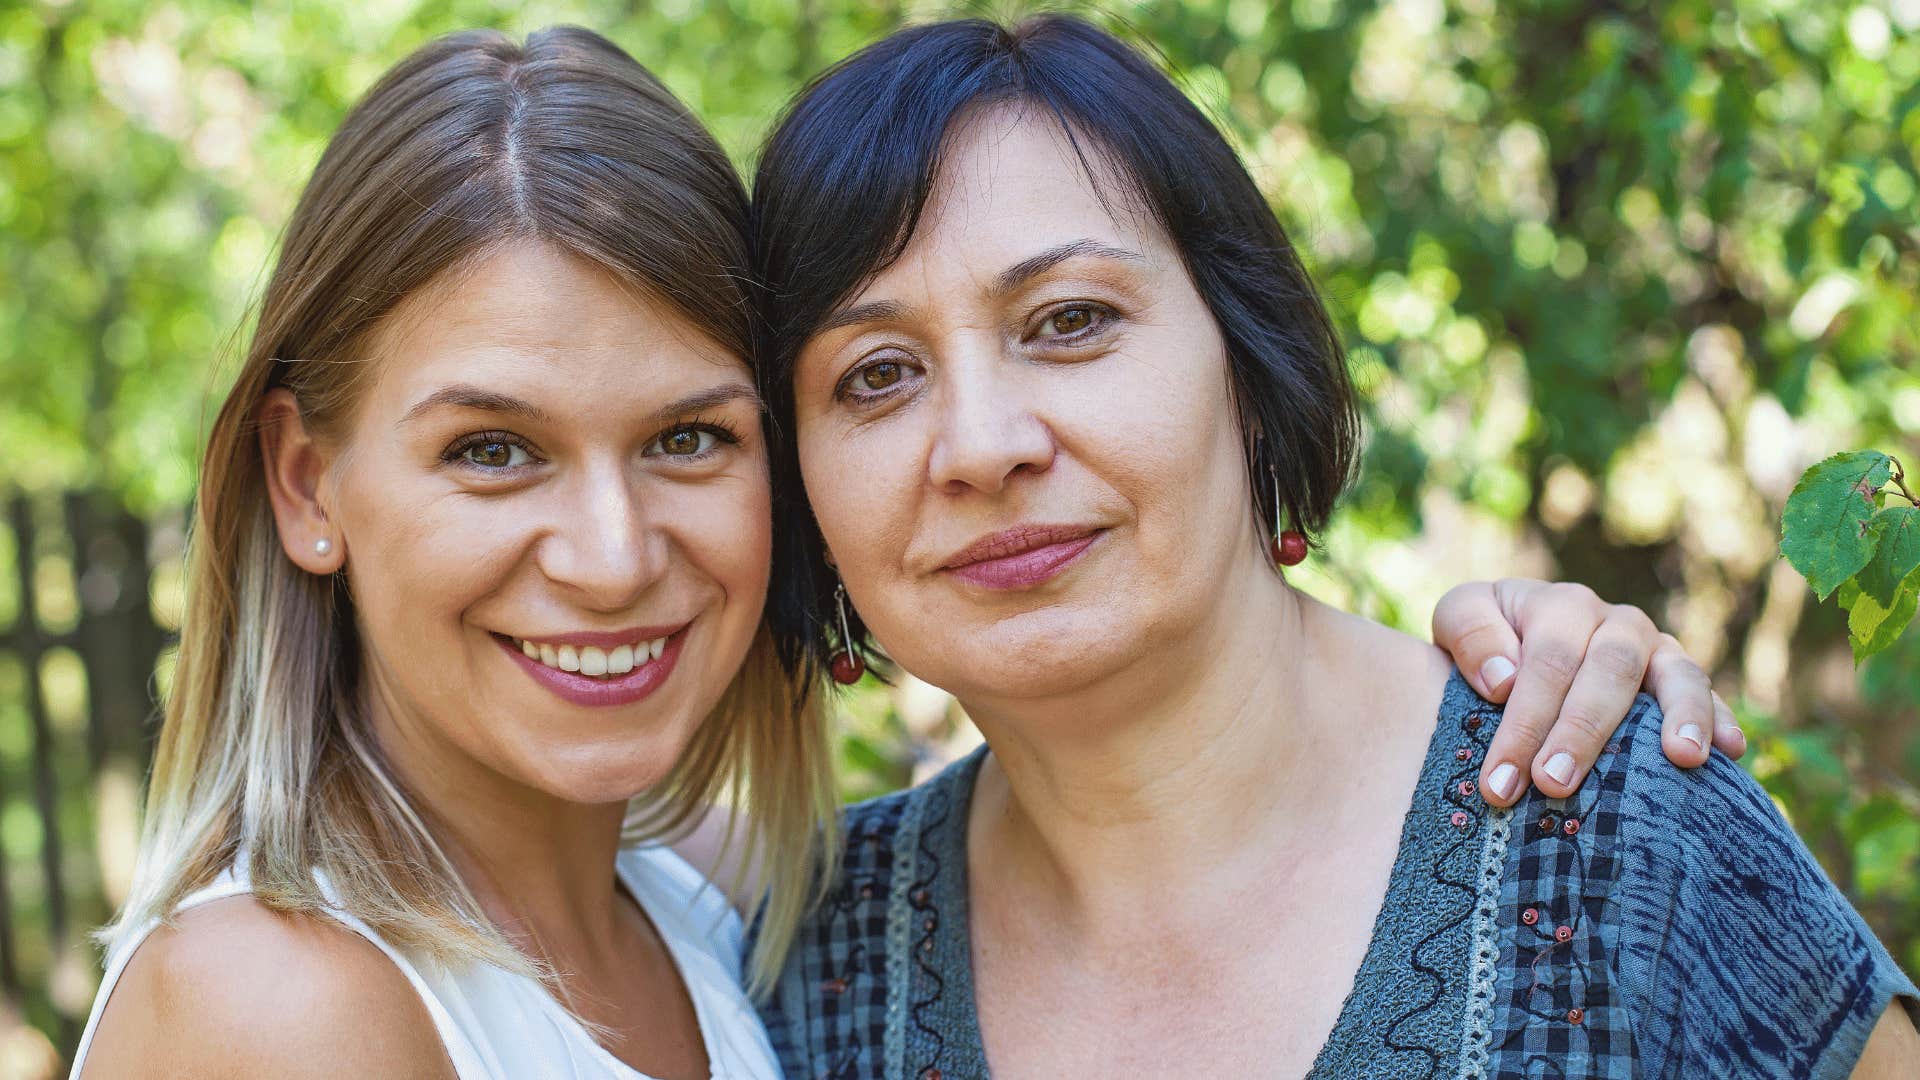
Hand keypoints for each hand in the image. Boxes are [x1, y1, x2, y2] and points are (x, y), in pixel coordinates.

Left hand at [1431, 579, 1746, 806]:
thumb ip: (1470, 635)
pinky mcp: (1679, 680)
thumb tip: (1504, 679)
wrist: (1516, 642)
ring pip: (1676, 671)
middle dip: (1581, 731)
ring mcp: (1654, 650)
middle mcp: (1613, 622)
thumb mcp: (1460, 619)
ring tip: (1682, 758)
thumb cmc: (1485, 642)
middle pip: (1608, 670)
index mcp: (1559, 604)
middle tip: (1553, 785)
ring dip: (1681, 714)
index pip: (1546, 663)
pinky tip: (1732, 752)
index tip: (1500, 781)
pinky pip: (1709, 694)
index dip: (1523, 722)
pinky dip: (1721, 718)